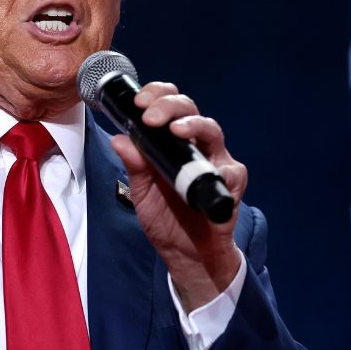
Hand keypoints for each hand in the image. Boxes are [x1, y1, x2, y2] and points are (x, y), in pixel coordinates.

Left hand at [108, 82, 247, 312]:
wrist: (186, 253)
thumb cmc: (165, 217)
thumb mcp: (141, 191)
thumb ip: (134, 165)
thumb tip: (119, 139)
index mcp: (171, 140)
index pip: (168, 105)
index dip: (156, 96)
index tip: (139, 102)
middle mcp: (195, 144)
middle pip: (189, 109)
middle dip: (169, 105)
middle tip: (150, 115)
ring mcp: (215, 160)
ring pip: (212, 129)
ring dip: (194, 125)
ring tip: (176, 130)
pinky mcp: (231, 183)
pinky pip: (230, 170)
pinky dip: (219, 168)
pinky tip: (209, 170)